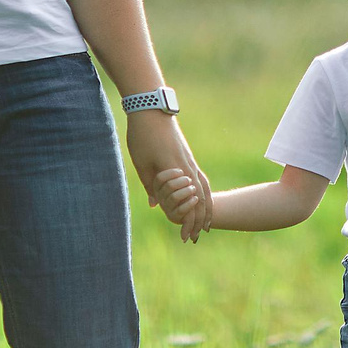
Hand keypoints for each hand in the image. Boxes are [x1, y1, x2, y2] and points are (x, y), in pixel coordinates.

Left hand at [126, 110, 210, 240]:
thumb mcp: (142, 163)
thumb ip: (150, 185)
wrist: (152, 110)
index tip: (185, 237)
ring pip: (205, 189)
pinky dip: (204, 193)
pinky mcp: (188, 157)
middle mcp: (188, 167)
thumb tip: (156, 206)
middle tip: (194, 237)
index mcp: (176, 171)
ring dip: (205, 208)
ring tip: (204, 224)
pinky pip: (201, 179)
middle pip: (201, 199)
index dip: (188, 221)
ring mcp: (190, 161)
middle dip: (199, 220)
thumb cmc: (142, 136)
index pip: (189, 202)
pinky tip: (201, 199)